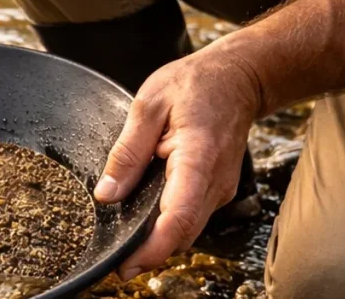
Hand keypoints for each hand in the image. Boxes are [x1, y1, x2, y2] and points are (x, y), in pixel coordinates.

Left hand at [94, 44, 263, 279]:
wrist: (237, 78)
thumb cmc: (193, 85)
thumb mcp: (148, 106)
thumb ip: (127, 152)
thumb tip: (107, 194)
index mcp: (196, 158)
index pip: (177, 216)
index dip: (152, 248)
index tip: (127, 266)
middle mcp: (214, 181)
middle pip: (182, 233)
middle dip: (150, 254)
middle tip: (116, 265)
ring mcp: (220, 188)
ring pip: (188, 229)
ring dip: (160, 242)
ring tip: (126, 248)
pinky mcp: (216, 189)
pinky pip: (191, 216)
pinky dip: (169, 225)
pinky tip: (145, 222)